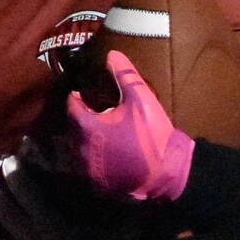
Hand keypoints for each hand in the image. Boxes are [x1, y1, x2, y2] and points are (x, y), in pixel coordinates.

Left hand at [54, 50, 194, 201]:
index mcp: (88, 127)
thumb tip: (112, 53)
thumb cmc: (152, 135)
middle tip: (90, 114)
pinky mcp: (98, 186)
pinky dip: (92, 161)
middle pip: (73, 130)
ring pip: (78, 152)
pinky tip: (105, 156)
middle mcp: (82, 150)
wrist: (166, 173)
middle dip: (80, 121)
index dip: (76, 99)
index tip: (79, 94)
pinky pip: (87, 170)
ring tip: (96, 134)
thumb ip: (125, 75)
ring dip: (84, 142)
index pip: (72, 108)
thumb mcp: (141, 100)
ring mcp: (88, 171)